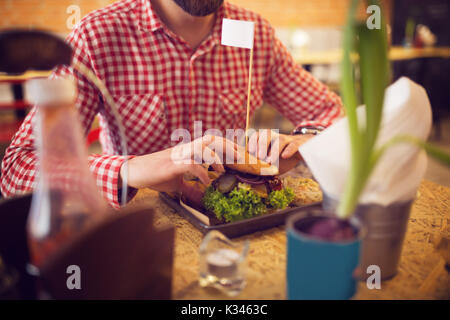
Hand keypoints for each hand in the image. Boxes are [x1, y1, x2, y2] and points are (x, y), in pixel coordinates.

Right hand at [120, 135, 239, 192]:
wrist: (135, 172)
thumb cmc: (154, 174)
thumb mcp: (176, 182)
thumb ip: (189, 186)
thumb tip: (200, 195)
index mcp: (188, 151)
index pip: (211, 142)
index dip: (227, 145)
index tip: (239, 155)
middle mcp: (185, 149)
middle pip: (211, 139)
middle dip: (227, 146)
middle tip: (239, 158)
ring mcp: (179, 155)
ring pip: (202, 147)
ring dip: (215, 157)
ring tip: (223, 169)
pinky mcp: (172, 164)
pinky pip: (192, 164)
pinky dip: (202, 173)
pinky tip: (206, 182)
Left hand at [247, 130, 313, 170]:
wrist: (308, 151)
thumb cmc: (286, 159)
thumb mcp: (273, 164)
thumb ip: (264, 167)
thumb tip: (253, 172)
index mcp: (270, 141)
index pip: (258, 135)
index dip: (253, 141)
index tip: (250, 151)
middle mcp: (278, 137)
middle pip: (268, 133)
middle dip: (261, 144)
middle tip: (259, 156)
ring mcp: (290, 140)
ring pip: (281, 139)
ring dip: (274, 149)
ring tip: (270, 160)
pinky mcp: (301, 144)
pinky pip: (295, 144)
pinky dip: (289, 150)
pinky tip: (284, 156)